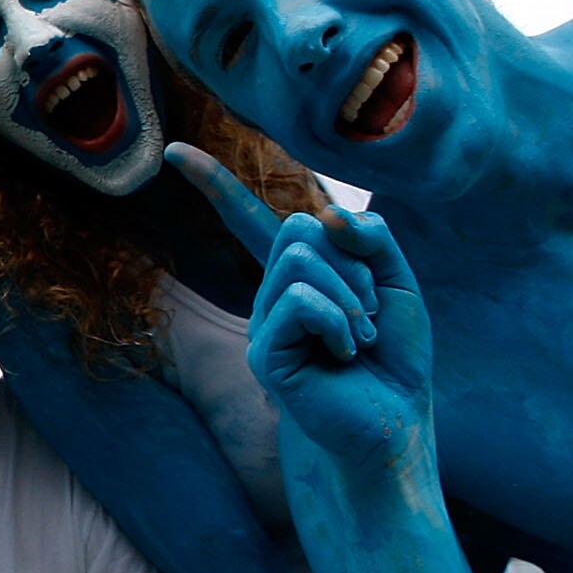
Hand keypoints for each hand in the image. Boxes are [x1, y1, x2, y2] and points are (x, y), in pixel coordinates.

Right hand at [169, 145, 433, 463]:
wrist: (393, 420)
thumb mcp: (397, 282)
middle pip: (300, 227)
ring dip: (349, 296)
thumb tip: (325, 214)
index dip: (215, 184)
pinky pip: (299, 302)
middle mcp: (272, 294)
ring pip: (301, 260)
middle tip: (369, 315)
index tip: (174, 152)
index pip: (250, 220)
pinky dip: (337, 322)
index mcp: (299, 274)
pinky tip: (345, 354)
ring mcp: (263, 322)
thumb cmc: (394, 357)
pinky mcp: (263, 352)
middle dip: (351, 263)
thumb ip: (371, 238)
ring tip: (361, 338)